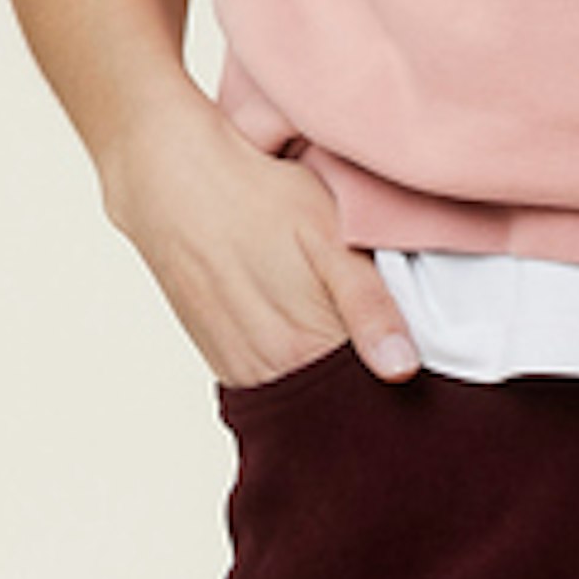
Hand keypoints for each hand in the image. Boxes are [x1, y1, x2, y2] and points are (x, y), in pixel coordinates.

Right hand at [97, 94, 420, 390]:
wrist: (168, 179)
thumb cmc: (257, 196)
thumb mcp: (329, 236)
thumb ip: (369, 304)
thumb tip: (401, 370)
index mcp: (305, 348)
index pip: (370, 393)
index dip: (398, 372)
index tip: (410, 346)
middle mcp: (268, 372)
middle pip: (335, 399)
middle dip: (361, 377)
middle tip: (369, 323)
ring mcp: (239, 369)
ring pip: (303, 392)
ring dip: (324, 369)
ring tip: (326, 313)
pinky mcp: (220, 359)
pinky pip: (270, 380)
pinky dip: (292, 364)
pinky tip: (296, 322)